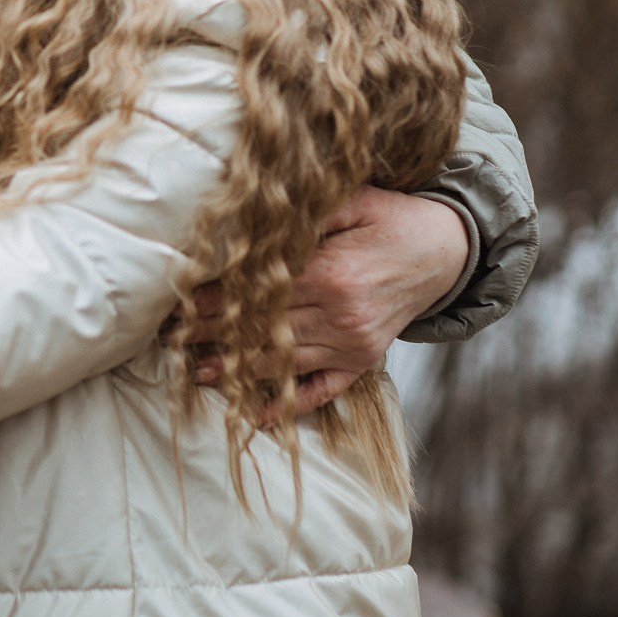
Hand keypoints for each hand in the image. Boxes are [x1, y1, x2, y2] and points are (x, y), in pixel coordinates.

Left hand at [189, 186, 469, 413]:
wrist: (445, 250)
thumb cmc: (390, 218)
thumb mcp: (352, 201)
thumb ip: (307, 214)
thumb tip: (257, 220)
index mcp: (331, 273)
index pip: (258, 292)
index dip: (217, 299)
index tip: (179, 303)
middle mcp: (340, 315)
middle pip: (263, 329)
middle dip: (214, 335)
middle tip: (171, 339)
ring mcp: (352, 344)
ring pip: (284, 363)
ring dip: (238, 371)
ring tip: (197, 373)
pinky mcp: (363, 361)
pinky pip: (324, 388)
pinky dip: (291, 404)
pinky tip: (257, 415)